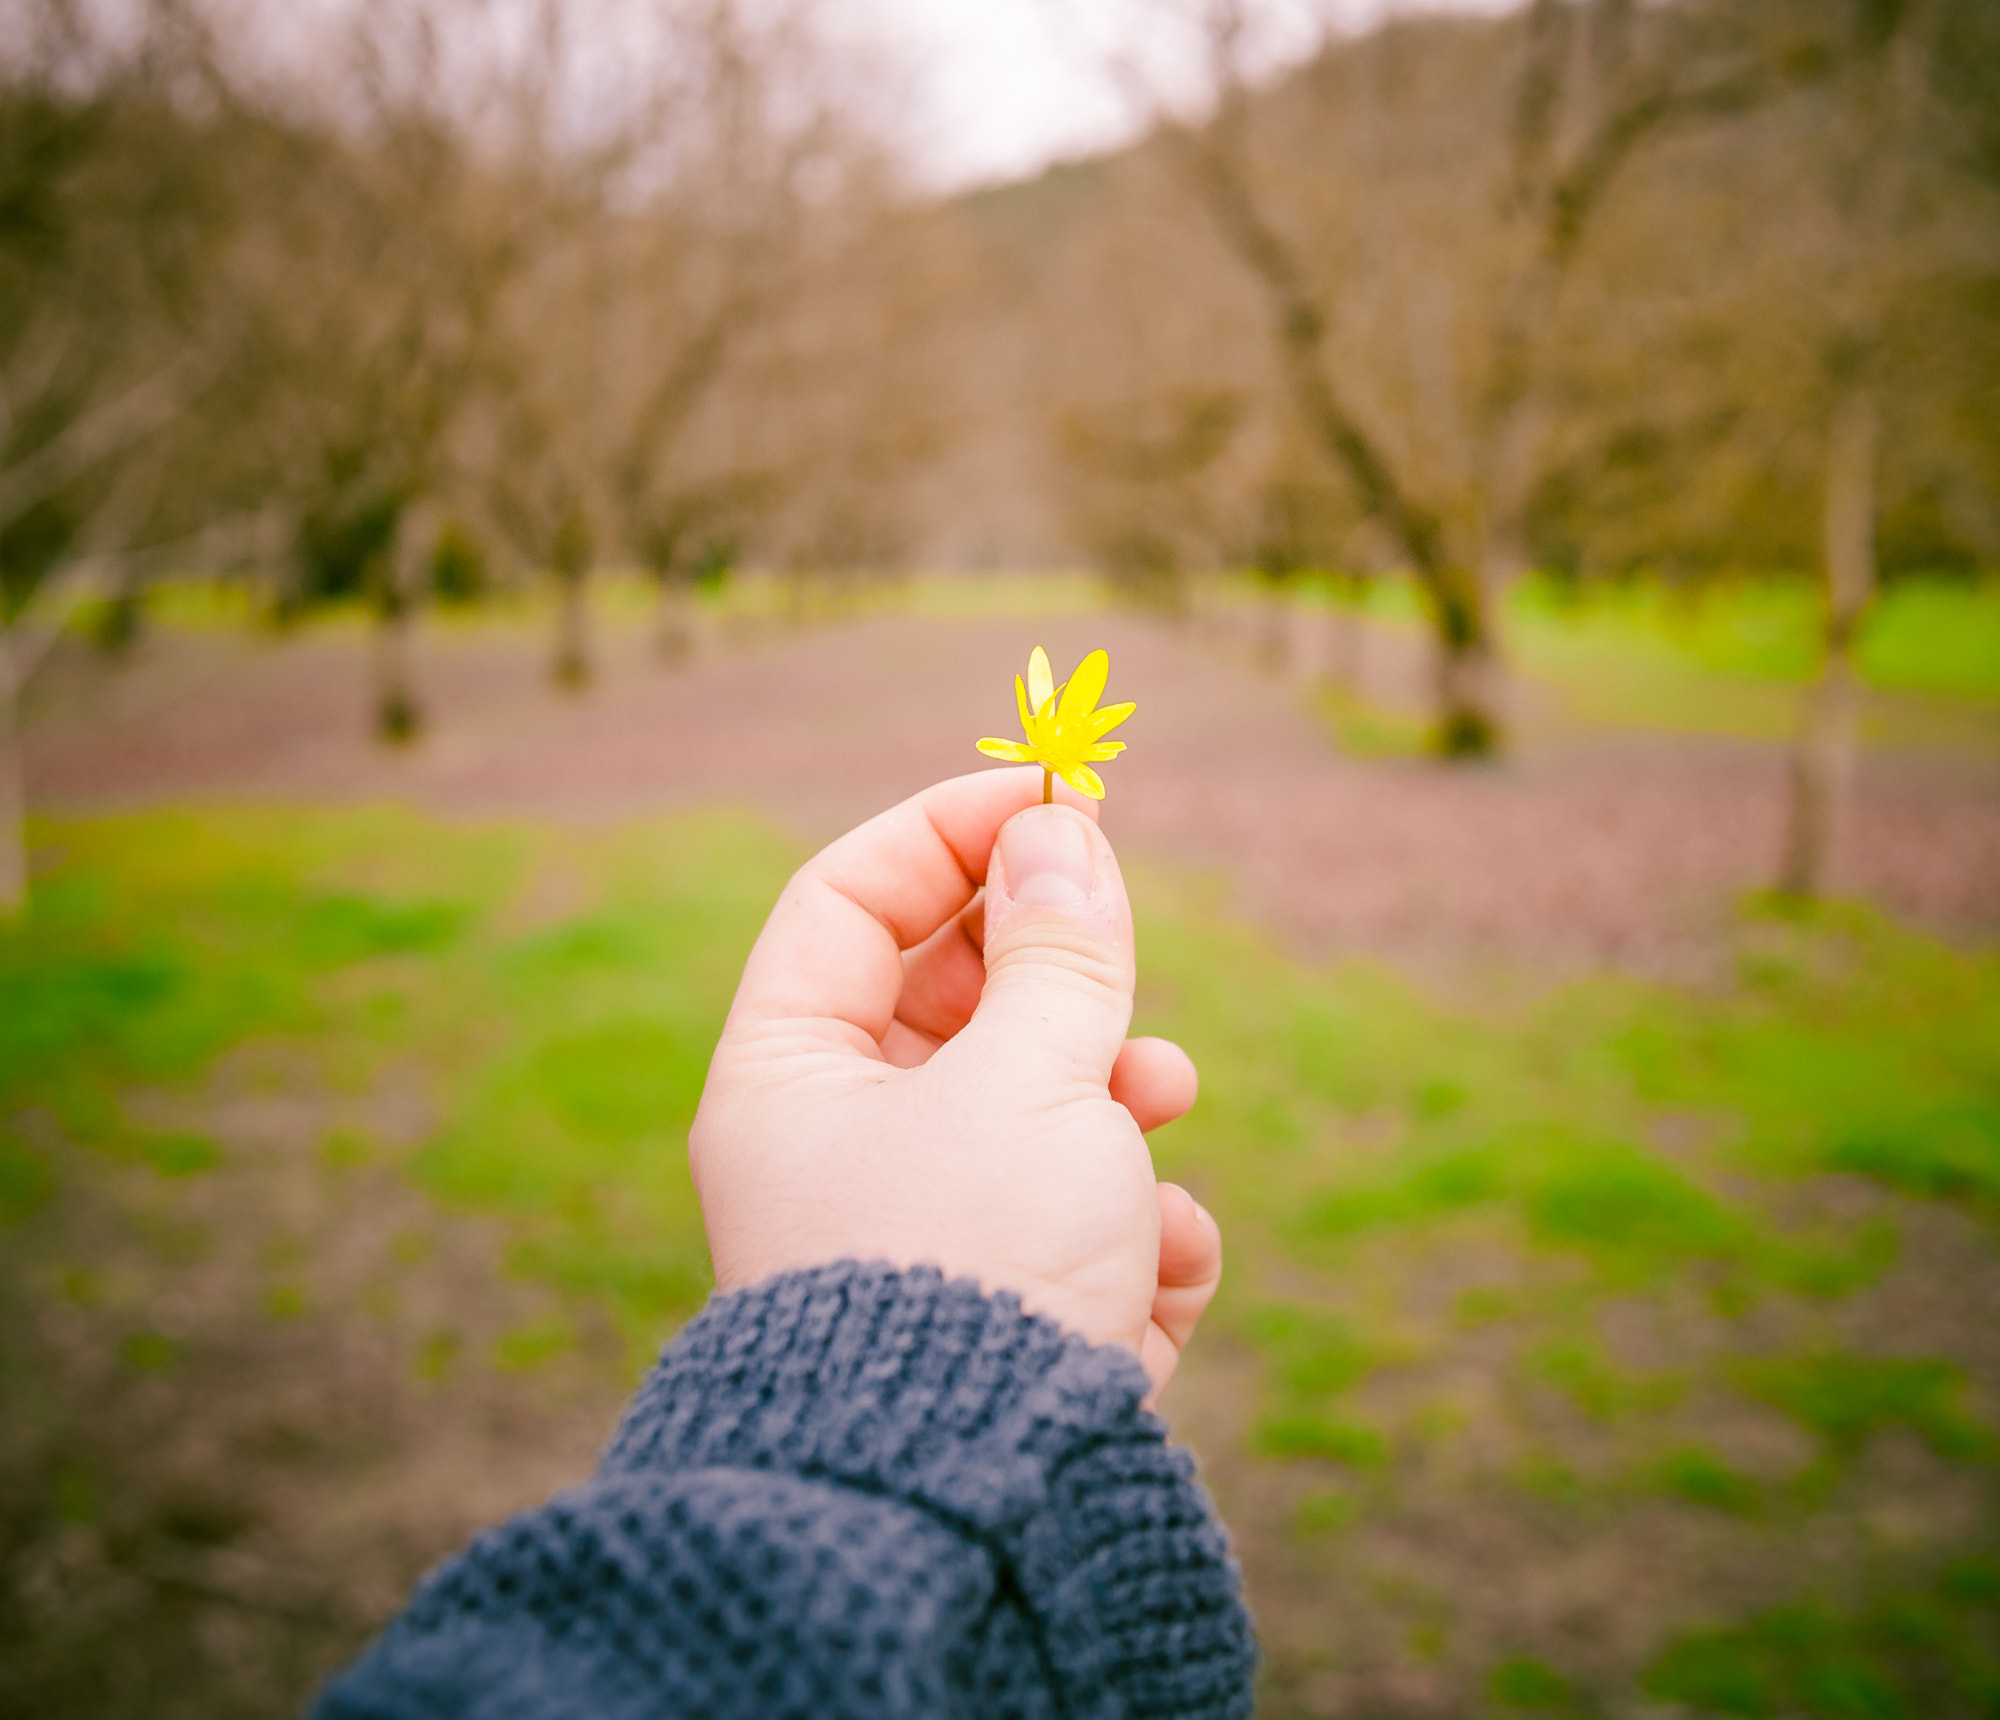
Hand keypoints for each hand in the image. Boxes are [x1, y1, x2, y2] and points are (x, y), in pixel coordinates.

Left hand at [689, 768, 1222, 1388]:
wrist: (978, 1512)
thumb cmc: (973, 1264)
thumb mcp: (1028, 1076)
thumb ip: (1056, 949)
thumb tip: (1060, 827)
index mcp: (791, 1078)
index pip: (850, 899)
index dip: (952, 827)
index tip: (1060, 789)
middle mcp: (840, 1153)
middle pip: (949, 1001)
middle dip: (1054, 973)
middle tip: (1119, 943)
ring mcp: (925, 1238)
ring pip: (1031, 1109)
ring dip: (1113, 1093)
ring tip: (1160, 1101)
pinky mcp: (1005, 1317)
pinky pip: (1075, 1225)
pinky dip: (1132, 1225)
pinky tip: (1161, 1264)